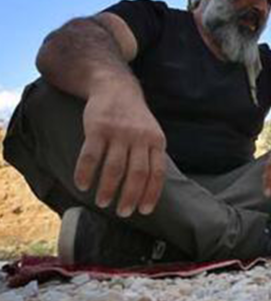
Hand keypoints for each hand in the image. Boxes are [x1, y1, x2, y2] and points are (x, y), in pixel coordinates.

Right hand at [74, 81, 166, 216]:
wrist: (116, 87)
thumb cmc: (135, 119)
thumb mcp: (152, 133)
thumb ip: (151, 156)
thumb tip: (149, 190)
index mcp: (156, 141)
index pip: (157, 172)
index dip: (151, 193)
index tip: (144, 211)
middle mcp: (140, 137)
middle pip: (137, 173)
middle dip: (130, 196)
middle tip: (123, 213)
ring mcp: (119, 132)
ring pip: (114, 168)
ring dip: (107, 189)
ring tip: (102, 202)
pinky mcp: (98, 128)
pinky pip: (91, 156)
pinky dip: (86, 173)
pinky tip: (82, 185)